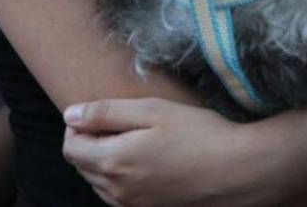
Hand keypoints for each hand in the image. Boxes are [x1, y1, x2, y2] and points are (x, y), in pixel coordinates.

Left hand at [63, 98, 246, 206]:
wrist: (237, 170)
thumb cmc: (197, 133)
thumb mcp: (151, 110)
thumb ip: (106, 112)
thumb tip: (69, 115)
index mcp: (113, 162)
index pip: (71, 148)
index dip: (78, 126)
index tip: (99, 113)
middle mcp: (117, 191)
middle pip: (82, 166)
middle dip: (90, 143)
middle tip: (119, 123)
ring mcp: (133, 205)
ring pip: (98, 183)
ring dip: (104, 161)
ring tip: (134, 140)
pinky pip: (117, 196)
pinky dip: (119, 177)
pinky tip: (145, 160)